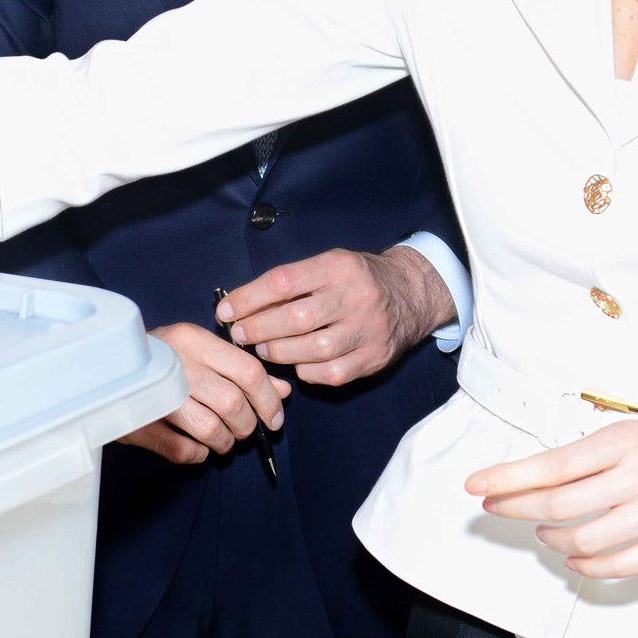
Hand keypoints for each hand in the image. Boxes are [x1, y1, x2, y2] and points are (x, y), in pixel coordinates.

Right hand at [118, 321, 289, 463]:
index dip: (269, 400)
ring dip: (224, 443)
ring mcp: (156, 395)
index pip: (248, 371)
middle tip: (243, 430)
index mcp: (192, 339)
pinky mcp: (140, 424)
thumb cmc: (161, 357)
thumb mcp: (200, 350)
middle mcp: (177, 364)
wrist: (105, 365)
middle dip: (247, 426)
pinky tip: (197, 446)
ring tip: (221, 440)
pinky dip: (199, 455)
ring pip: (212, 431)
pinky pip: (185, 451)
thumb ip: (241, 369)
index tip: (275, 418)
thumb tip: (282, 391)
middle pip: (233, 405)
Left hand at [217, 246, 450, 386]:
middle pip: (297, 318)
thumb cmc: (356, 279)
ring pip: (315, 349)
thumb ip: (292, 282)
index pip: (284, 281)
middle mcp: (355, 296)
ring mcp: (368, 329)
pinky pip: (333, 372)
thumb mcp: (328, 264)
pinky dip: (307, 372)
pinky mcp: (375, 357)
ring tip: (263, 350)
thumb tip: (241, 304)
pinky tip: (296, 365)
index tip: (225, 310)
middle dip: (259, 329)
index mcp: (337, 267)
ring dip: (280, 352)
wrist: (411, 293)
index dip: (249, 298)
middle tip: (239, 334)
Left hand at [468, 417, 637, 579]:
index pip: (551, 466)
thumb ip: (587, 456)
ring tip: (543, 532)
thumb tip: (533, 480)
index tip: (476, 486)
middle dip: (517, 509)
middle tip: (495, 508)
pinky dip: (588, 565)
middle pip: (560, 504)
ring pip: (585, 538)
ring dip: (552, 539)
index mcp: (623, 441)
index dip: (508, 480)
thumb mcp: (631, 432)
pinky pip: (621, 565)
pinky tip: (573, 558)